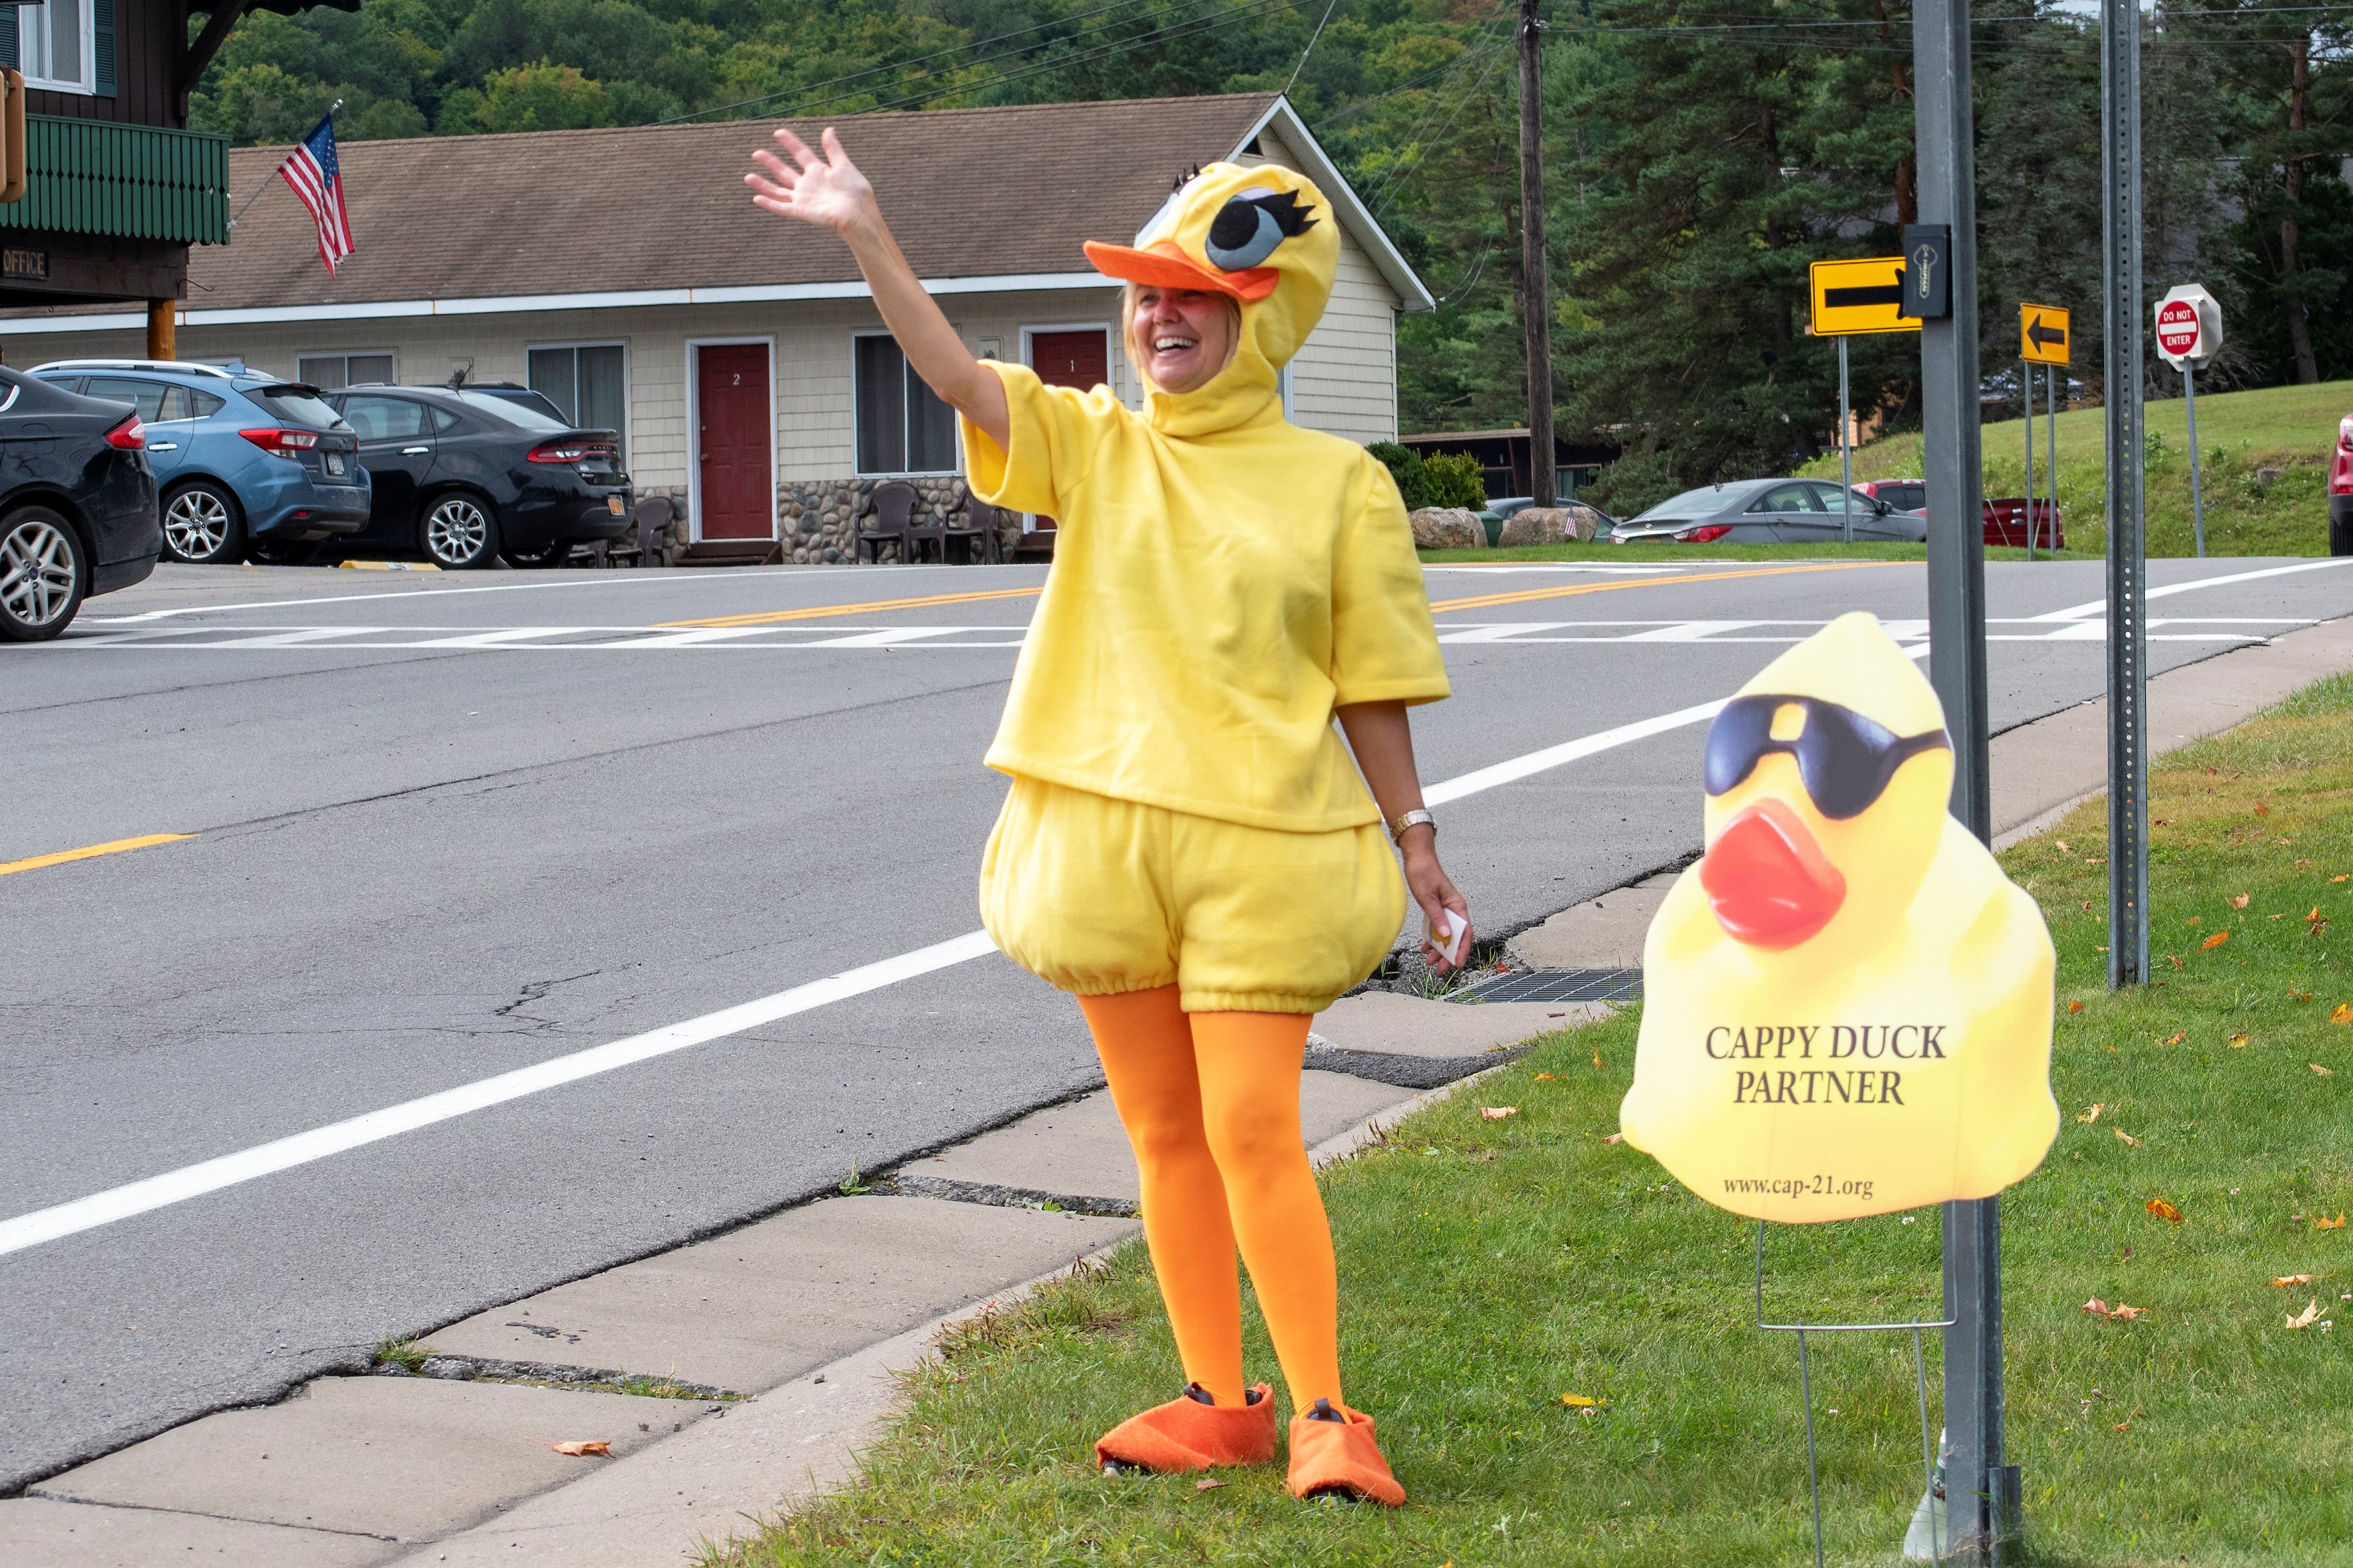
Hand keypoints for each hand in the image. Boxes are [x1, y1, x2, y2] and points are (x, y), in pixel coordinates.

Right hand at [747, 127, 877, 236]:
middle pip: (784, 171)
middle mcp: (808, 185)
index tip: (778, 132)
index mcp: (819, 171)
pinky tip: (756, 198)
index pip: (800, 153)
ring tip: (748, 176)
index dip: (790, 142)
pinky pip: (782, 207)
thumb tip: (828, 129)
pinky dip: (769, 203)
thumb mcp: (844, 166)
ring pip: (778, 190)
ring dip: (763, 184)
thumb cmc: (856, 192)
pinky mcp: (801, 211)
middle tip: (756, 153)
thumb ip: (833, 149)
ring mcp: (803, 198)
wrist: (858, 214)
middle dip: (770, 162)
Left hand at [1400, 825, 1471, 972]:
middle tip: (1440, 970)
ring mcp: (1446, 910)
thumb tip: (1446, 936)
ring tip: (1430, 963)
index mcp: (1457, 906)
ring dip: (1440, 950)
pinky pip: (1438, 928)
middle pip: (1457, 937)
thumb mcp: (1427, 897)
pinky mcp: (1437, 909)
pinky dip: (1433, 939)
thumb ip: (1437, 917)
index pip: (1465, 932)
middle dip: (1449, 955)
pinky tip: (1425, 948)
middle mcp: (1455, 909)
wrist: (1416, 857)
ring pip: (1447, 935)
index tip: (1457, 964)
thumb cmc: (1423, 873)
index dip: (1462, 950)